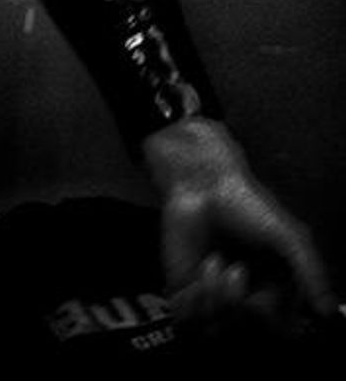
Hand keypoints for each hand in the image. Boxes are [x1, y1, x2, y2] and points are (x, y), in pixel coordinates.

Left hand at [143, 117, 336, 340]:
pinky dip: (193, 301)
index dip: (266, 317)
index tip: (262, 299)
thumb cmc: (245, 203)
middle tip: (237, 269)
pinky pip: (186, 322)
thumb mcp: (288, 235)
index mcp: (274, 288)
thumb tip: (329, 310)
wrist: (201, 182)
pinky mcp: (185, 290)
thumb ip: (310, 270)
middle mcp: (246, 297)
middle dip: (239, 303)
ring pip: (214, 330)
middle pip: (242, 331)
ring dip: (216, 297)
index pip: (275, 328)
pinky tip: (202, 267)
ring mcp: (214, 296)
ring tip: (215, 262)